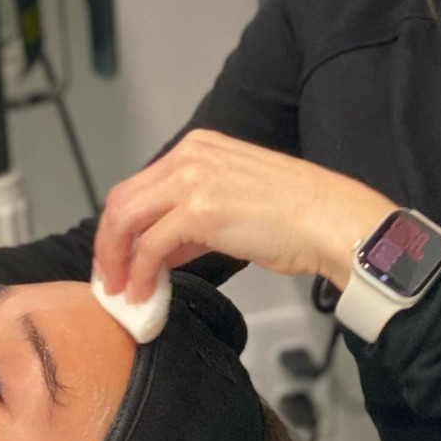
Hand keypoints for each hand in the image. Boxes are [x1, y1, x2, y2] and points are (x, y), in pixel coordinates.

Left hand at [93, 130, 392, 302]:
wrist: (332, 219)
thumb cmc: (299, 215)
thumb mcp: (234, 201)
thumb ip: (193, 219)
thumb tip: (160, 249)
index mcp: (199, 147)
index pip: (139, 184)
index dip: (121, 226)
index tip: (118, 256)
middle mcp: (190, 156)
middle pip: (123, 200)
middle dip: (109, 244)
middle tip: (109, 277)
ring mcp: (192, 181)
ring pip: (126, 220)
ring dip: (117, 260)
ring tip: (121, 290)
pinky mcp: (199, 211)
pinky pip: (149, 246)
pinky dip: (140, 274)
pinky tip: (144, 292)